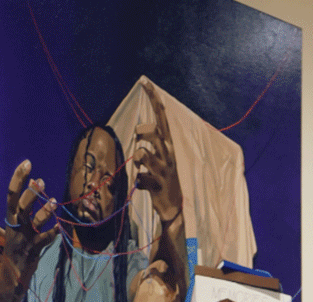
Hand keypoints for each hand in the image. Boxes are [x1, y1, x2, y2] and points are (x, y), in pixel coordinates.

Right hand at [4, 159, 57, 280]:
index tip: (27, 163)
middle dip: (30, 194)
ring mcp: (25, 238)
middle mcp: (16, 226)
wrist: (12, 271)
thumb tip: (33, 181)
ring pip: (34, 222)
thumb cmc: (17, 243)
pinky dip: (52, 233)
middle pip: (20, 206)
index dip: (18, 178)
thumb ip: (26, 204)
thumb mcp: (17, 223)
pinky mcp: (33, 250)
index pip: (12, 194)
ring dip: (44, 212)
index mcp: (10, 218)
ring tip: (53, 202)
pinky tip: (60, 228)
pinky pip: (44, 240)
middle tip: (40, 182)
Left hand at [130, 82, 181, 223]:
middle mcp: (168, 153)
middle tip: (139, 141)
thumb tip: (141, 131)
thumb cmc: (163, 178)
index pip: (161, 117)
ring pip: (142, 153)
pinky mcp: (158, 184)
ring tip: (142, 165)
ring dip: (138, 158)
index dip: (153, 100)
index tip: (145, 83)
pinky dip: (139, 181)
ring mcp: (164, 169)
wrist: (173, 206)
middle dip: (142, 133)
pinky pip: (140, 177)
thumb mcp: (160, 157)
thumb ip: (151, 143)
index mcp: (168, 144)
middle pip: (152, 131)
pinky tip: (147, 186)